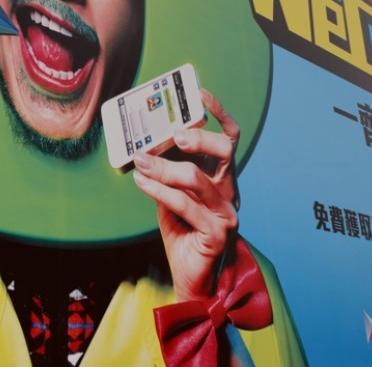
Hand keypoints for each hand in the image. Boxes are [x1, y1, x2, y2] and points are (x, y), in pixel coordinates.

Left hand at [132, 88, 239, 303]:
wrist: (190, 277)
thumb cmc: (182, 231)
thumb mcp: (171, 192)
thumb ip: (166, 170)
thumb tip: (144, 144)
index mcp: (222, 177)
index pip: (230, 137)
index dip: (218, 113)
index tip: (198, 94)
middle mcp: (230, 190)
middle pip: (225, 151)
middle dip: (197, 138)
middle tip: (172, 135)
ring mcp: (227, 211)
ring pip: (197, 178)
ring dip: (163, 168)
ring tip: (141, 162)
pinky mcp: (217, 232)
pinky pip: (185, 204)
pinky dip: (159, 191)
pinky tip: (143, 183)